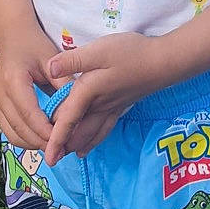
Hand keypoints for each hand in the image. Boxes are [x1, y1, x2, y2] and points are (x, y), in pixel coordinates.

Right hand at [0, 36, 58, 150]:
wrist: (13, 36)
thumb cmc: (35, 45)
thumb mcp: (52, 59)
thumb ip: (64, 82)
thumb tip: (78, 109)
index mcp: (13, 80)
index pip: (29, 114)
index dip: (46, 131)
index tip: (63, 140)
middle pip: (20, 129)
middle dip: (41, 142)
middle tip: (63, 149)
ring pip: (12, 135)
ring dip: (33, 144)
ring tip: (54, 146)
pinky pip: (9, 131)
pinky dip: (25, 138)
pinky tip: (42, 138)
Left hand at [44, 33, 163, 164]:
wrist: (162, 62)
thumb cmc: (131, 53)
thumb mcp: (99, 50)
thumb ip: (73, 60)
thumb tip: (49, 69)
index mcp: (88, 92)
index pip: (67, 120)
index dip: (55, 138)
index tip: (47, 158)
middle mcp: (98, 105)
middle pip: (77, 132)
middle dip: (63, 146)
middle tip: (50, 158)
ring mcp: (111, 108)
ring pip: (90, 135)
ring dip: (76, 146)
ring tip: (64, 156)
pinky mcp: (120, 107)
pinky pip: (102, 131)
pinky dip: (92, 142)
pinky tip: (86, 148)